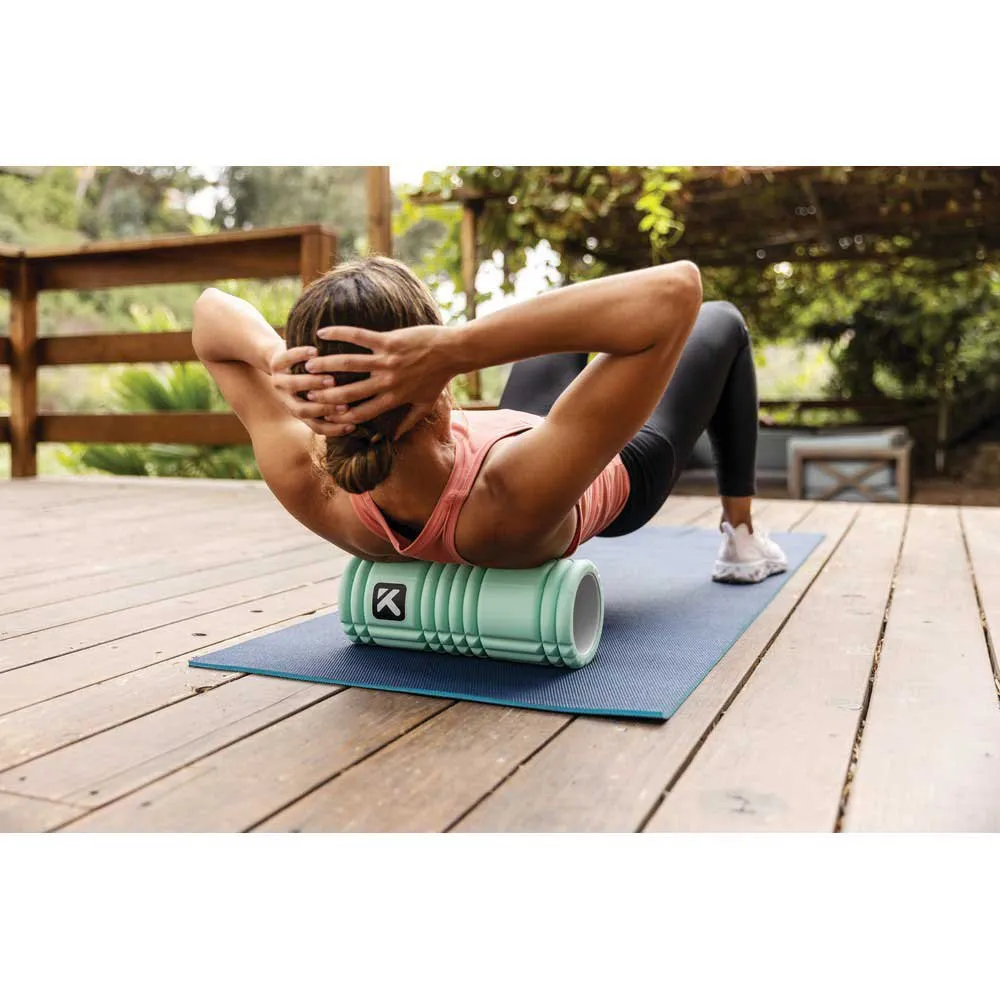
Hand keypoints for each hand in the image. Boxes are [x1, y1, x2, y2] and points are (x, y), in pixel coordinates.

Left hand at [267, 342, 356, 437]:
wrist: (279, 360)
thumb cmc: (308, 379)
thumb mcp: (317, 397)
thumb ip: (334, 408)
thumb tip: (361, 420)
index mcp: (298, 411)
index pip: (316, 426)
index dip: (333, 429)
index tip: (352, 424)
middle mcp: (286, 400)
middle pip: (303, 410)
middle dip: (323, 408)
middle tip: (344, 402)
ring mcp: (279, 382)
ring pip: (294, 385)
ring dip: (313, 383)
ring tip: (331, 379)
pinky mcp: (275, 362)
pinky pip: (288, 358)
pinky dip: (301, 355)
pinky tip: (316, 352)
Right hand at [302, 324, 452, 439]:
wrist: (453, 351)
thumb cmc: (440, 378)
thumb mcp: (426, 405)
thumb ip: (409, 422)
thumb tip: (395, 439)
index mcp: (394, 399)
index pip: (362, 413)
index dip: (341, 417)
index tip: (324, 416)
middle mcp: (387, 382)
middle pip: (349, 393)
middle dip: (325, 394)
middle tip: (306, 392)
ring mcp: (387, 361)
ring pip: (349, 365)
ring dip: (326, 365)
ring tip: (308, 365)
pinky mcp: (388, 341)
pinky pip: (359, 337)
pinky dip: (339, 334)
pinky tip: (322, 333)